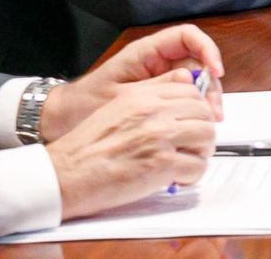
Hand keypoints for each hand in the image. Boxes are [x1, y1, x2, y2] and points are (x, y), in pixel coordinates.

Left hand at [41, 25, 223, 139]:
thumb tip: (189, 80)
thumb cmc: (84, 105)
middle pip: (197, 61)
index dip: (206, 49)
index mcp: (146, 52)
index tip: (215, 71)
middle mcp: (156, 60)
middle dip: (210, 83)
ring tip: (210, 120)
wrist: (63, 119)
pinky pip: (184, 95)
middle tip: (214, 108)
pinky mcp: (158, 93)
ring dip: (205, 99)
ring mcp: (159, 77)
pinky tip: (197, 123)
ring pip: (195, 80)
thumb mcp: (121, 96)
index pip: (187, 37)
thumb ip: (156, 87)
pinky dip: (194, 108)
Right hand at [45, 73, 216, 220]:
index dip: (195, 109)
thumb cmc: (84, 148)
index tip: (191, 122)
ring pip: (207, 136)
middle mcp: (155, 111)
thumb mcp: (116, 109)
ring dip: (200, 152)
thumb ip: (149, 101)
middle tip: (192, 146)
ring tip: (185, 162)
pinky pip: (197, 165)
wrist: (63, 175)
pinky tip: (177, 179)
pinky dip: (192, 175)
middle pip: (204, 112)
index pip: (191, 92)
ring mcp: (160, 136)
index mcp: (143, 96)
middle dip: (202, 131)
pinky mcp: (162, 164)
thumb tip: (179, 102)